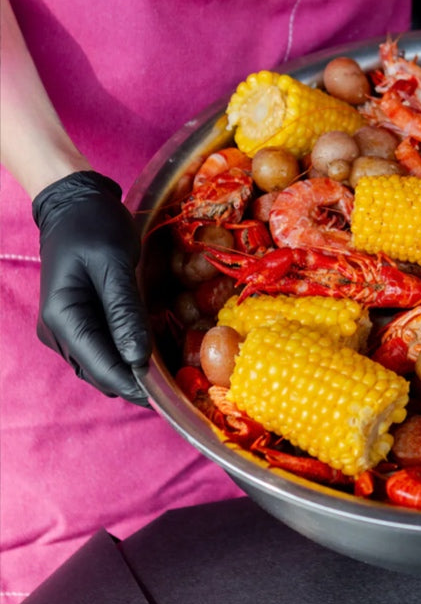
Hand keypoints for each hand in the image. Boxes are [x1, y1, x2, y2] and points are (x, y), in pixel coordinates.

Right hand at [32, 171, 151, 405]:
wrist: (75, 205)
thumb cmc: (95, 228)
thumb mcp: (114, 264)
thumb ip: (125, 312)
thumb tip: (137, 360)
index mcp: (63, 317)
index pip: (100, 367)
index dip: (133, 385)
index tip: (168, 398)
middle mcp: (59, 332)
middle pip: (100, 373)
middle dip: (135, 383)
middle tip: (179, 389)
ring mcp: (67, 330)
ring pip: (101, 367)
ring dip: (131, 373)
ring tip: (171, 376)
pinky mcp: (80, 324)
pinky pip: (104, 351)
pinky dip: (126, 357)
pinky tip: (153, 355)